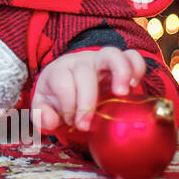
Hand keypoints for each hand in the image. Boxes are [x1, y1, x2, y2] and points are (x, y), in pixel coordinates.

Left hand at [31, 47, 145, 133]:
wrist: (71, 82)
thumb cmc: (58, 96)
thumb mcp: (44, 106)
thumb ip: (41, 115)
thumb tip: (51, 121)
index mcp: (58, 70)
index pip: (62, 82)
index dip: (68, 105)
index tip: (74, 123)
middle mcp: (80, 61)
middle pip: (84, 72)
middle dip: (86, 101)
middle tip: (87, 124)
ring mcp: (100, 59)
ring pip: (111, 54)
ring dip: (119, 72)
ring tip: (122, 94)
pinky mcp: (119, 62)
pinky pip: (132, 56)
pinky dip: (137, 68)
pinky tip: (135, 86)